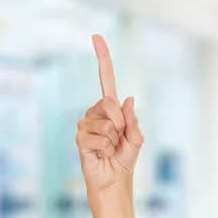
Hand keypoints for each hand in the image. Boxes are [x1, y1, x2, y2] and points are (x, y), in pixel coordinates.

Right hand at [75, 35, 144, 194]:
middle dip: (121, 123)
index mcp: (111, 109)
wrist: (115, 180)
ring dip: (114, 138)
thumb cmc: (125, 158)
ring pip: (105, 122)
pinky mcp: (80, 138)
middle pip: (110, 103)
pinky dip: (106, 147)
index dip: (103, 59)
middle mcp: (96, 112)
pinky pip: (99, 137)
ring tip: (111, 148)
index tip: (96, 37)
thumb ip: (132, 120)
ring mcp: (86, 124)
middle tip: (120, 139)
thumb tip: (126, 98)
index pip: (106, 80)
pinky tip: (102, 153)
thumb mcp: (136, 138)